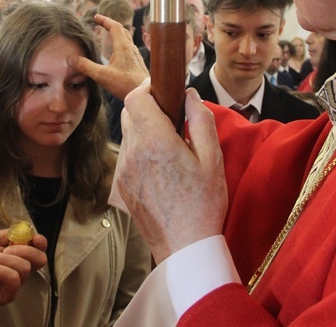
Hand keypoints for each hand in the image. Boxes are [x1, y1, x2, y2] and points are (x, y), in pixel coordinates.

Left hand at [0, 230, 47, 305]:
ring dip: (3, 260)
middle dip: (25, 250)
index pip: (39, 249)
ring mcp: (15, 282)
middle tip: (6, 248)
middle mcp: (19, 268)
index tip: (34, 238)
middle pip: (40, 259)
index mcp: (18, 253)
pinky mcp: (8, 294)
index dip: (41, 242)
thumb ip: (7, 234)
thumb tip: (21, 230)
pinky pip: (14, 279)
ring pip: (24, 268)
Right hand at [68, 14, 148, 99]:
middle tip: (101, 24)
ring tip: (108, 36)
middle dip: (110, 25)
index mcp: (122, 46)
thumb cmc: (125, 84)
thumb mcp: (101, 75)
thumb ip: (86, 66)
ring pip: (126, 39)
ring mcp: (135, 55)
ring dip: (117, 34)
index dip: (105, 20)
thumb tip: (71, 59)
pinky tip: (117, 53)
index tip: (96, 17)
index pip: (115, 26)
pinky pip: (129, 47)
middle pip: (122, 30)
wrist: (144, 94)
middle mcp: (130, 48)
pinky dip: (121, 44)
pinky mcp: (137, 63)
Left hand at [118, 85, 226, 263]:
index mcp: (155, 141)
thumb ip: (201, 120)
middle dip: (148, 108)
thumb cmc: (203, 204)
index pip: (136, 97)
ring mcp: (124, 170)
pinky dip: (141, 151)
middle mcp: (133, 152)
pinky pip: (127, 156)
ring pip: (128, 134)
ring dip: (144, 130)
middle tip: (172, 119)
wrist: (184, 247)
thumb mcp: (213, 159)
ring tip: (169, 146)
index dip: (148, 88)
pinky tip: (161, 167)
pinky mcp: (121, 186)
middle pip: (130, 113)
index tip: (164, 91)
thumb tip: (189, 95)